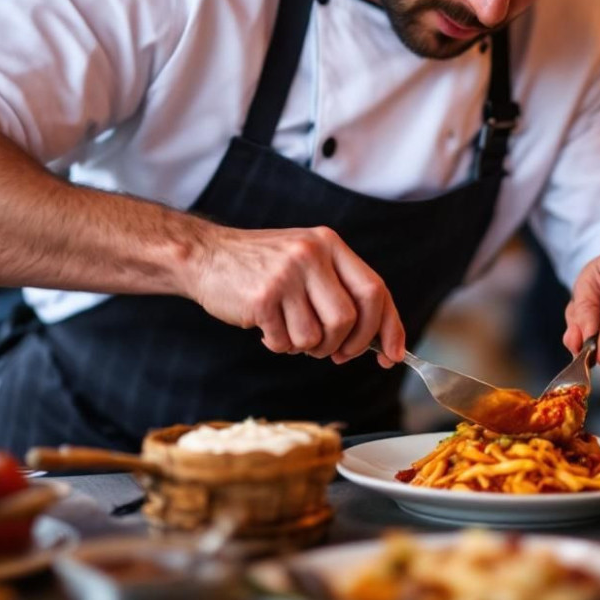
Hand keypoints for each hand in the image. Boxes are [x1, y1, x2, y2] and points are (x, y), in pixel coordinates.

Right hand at [185, 225, 404, 366]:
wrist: (205, 255)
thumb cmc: (262, 267)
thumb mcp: (307, 260)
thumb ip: (340, 289)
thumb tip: (379, 339)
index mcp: (330, 244)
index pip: (375, 290)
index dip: (390, 327)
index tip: (393, 355)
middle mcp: (311, 254)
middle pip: (350, 319)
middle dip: (347, 346)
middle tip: (334, 353)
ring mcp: (286, 275)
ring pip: (317, 337)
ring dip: (306, 347)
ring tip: (289, 331)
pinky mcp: (262, 298)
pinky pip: (286, 342)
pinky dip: (278, 345)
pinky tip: (266, 327)